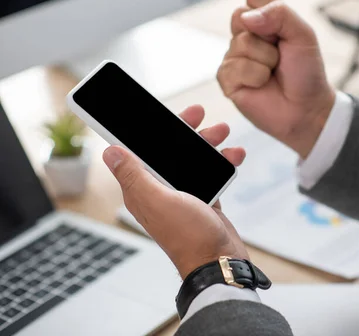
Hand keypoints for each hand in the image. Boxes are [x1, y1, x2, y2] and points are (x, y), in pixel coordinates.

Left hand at [102, 105, 248, 278]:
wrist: (220, 261)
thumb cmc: (189, 236)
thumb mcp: (158, 200)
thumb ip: (134, 175)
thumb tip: (110, 151)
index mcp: (143, 189)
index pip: (141, 151)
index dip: (150, 129)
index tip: (160, 111)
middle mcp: (161, 190)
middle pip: (169, 151)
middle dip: (186, 131)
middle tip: (199, 113)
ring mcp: (184, 195)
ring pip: (193, 159)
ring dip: (208, 144)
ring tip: (223, 132)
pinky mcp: (204, 200)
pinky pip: (211, 173)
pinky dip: (222, 162)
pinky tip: (234, 156)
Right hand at [217, 0, 335, 158]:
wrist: (306, 109)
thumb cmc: (306, 72)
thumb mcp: (303, 35)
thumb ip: (280, 14)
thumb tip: (247, 18)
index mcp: (265, 20)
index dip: (269, 10)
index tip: (284, 31)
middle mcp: (247, 35)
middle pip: (241, 16)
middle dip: (268, 37)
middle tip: (280, 54)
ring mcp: (234, 56)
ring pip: (240, 43)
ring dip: (265, 61)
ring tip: (273, 72)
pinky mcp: (227, 79)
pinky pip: (234, 67)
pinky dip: (255, 77)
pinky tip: (262, 84)